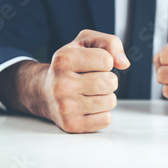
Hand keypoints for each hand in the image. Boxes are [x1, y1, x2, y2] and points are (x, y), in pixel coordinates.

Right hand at [0, 30, 129, 132]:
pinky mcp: (71, 125)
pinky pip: (105, 119)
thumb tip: (124, 63)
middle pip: (110, 82)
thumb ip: (110, 42)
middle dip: (109, 80)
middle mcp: (61, 84)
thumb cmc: (70, 65)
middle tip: (94, 80)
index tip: (93, 64)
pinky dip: (102, 113)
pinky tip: (88, 107)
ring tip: (90, 93)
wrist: (44, 92)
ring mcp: (65, 106)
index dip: (106, 61)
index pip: (107, 60)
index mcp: (64, 59)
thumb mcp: (85, 42)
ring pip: (110, 101)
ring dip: (106, 97)